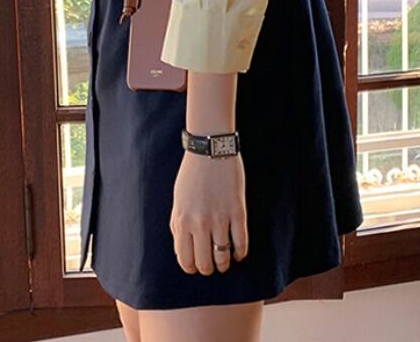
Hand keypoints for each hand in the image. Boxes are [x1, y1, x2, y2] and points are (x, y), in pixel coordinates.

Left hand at [169, 147, 248, 275]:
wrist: (210, 149)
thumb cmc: (192, 174)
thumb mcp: (178, 200)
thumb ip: (178, 224)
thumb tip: (182, 248)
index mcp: (182, 220)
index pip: (185, 259)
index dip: (190, 267)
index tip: (195, 266)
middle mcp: (200, 223)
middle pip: (204, 263)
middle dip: (207, 269)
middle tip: (210, 266)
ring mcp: (220, 218)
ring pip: (223, 257)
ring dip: (224, 264)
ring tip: (225, 263)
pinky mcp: (238, 212)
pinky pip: (241, 243)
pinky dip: (240, 253)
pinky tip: (238, 254)